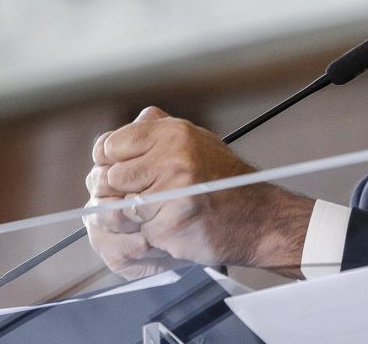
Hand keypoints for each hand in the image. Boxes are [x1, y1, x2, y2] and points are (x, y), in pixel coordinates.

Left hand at [83, 107, 314, 278]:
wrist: (259, 219)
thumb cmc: (226, 184)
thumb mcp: (196, 143)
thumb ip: (156, 133)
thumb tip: (116, 135)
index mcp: (175, 133)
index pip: (109, 145)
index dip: (110, 162)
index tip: (122, 172)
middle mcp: (173, 157)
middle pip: (107, 177)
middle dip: (118, 192)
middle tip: (140, 197)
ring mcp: (173, 191)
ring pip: (117, 208)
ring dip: (132, 216)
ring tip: (160, 212)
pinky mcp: (172, 223)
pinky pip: (136, 232)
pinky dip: (149, 234)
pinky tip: (172, 226)